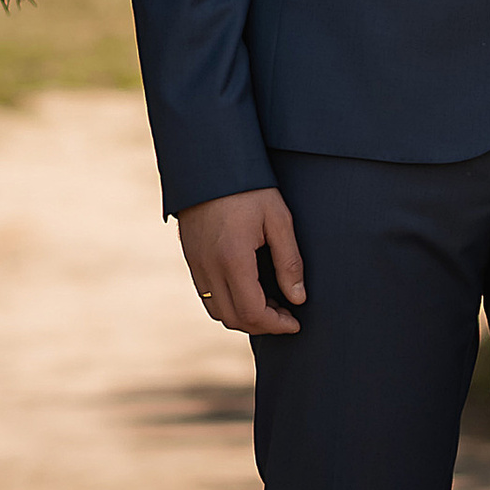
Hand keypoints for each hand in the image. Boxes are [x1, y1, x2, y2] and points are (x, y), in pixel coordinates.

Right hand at [179, 187, 304, 334]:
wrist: (209, 164)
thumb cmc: (249, 189)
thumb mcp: (278, 220)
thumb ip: (290, 262)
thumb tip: (298, 298)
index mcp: (233, 259)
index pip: (253, 312)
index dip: (276, 325)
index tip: (295, 323)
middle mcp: (209, 267)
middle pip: (234, 318)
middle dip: (263, 325)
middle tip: (286, 315)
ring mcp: (196, 264)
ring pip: (217, 311)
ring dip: (244, 316)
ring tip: (270, 304)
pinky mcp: (191, 258)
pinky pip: (207, 295)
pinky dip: (228, 303)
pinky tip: (248, 290)